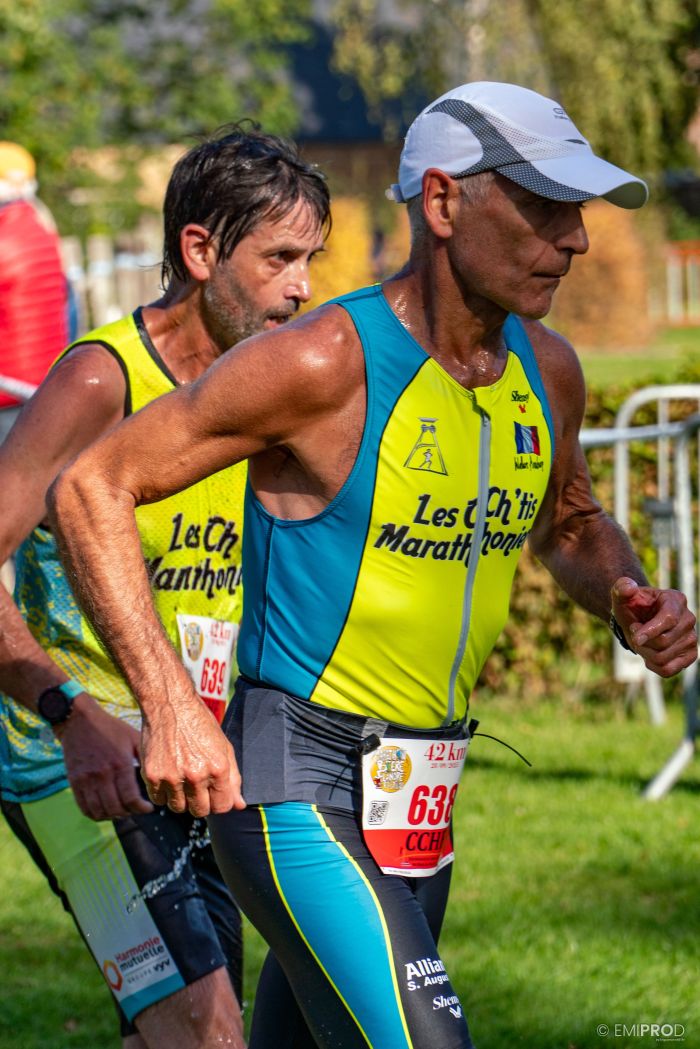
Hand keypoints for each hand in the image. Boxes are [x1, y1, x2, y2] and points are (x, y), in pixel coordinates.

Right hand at [58, 694, 153, 819]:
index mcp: (120, 763)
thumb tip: (157, 775)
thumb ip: (145, 757)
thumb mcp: (133, 737)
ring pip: (100, 811)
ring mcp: (86, 780)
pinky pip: (84, 808)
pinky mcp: (74, 782)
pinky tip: (105, 811)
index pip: (131, 798)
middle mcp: (102, 774)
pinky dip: (96, 814)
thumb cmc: (110, 728)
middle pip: (116, 808)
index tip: (148, 808)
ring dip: (113, 816)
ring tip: (122, 811)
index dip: (141, 808)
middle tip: (136, 809)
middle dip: (129, 813)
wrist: (79, 721)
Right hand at [140, 693, 244, 817]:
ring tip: (181, 777)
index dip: (218, 802)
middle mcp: (196, 775)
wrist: (170, 704)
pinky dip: (162, 792)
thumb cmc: (199, 723)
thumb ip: (233, 779)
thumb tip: (239, 806)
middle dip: (200, 802)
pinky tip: (167, 774)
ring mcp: (172, 777)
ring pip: (178, 808)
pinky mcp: (152, 775)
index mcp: (217, 768)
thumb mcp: (223, 747)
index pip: (222, 807)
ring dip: (180, 798)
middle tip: (196, 785)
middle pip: (200, 811)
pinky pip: (158, 800)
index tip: (213, 793)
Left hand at [611, 577, 697, 677]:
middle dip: (642, 642)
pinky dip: (653, 666)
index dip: (650, 631)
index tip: (635, 638)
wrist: (639, 619)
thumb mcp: (622, 594)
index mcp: (676, 600)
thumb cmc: (631, 606)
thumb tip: (629, 588)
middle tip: (636, 632)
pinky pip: (669, 670)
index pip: (668, 619)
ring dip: (645, 653)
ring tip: (643, 642)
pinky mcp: (690, 655)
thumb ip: (622, 588)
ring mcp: (692, 638)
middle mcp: (689, 618)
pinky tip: (649, 655)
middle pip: (664, 642)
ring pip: (663, 658)